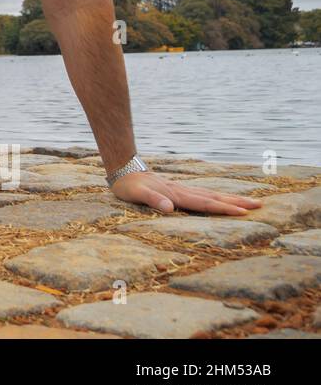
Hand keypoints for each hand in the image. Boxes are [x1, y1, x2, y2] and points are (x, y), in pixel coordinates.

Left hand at [111, 170, 263, 214]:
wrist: (123, 171)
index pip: (205, 203)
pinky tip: (224, 198)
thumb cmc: (129, 187)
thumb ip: (153, 200)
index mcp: (177, 195)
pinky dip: (218, 196)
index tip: (244, 213)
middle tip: (260, 206)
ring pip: (212, 193)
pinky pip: (204, 193)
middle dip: (237, 202)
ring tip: (250, 201)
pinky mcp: (179, 190)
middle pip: (215, 197)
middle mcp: (183, 191)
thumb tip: (170, 208)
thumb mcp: (137, 195)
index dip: (224, 209)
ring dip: (231, 198)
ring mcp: (183, 189)